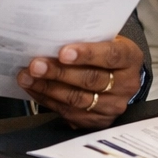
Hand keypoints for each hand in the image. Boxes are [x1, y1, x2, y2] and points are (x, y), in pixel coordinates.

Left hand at [17, 36, 143, 129]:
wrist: (118, 77)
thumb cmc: (106, 52)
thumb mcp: (106, 39)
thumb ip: (87, 38)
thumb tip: (53, 35)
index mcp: (130, 58)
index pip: (111, 55)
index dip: (87, 54)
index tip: (63, 52)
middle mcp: (126, 84)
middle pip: (90, 79)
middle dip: (59, 72)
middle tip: (35, 65)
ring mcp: (113, 106)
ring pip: (77, 99)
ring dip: (47, 87)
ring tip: (27, 76)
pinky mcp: (98, 121)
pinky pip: (69, 112)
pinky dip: (48, 100)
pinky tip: (34, 89)